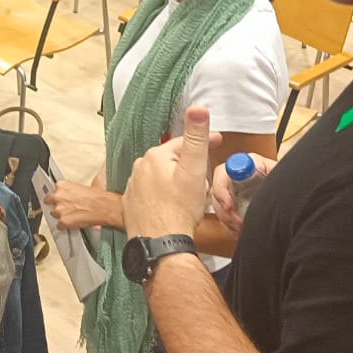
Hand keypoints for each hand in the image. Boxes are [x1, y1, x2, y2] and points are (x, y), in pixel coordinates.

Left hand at [45, 180, 121, 230]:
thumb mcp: (81, 188)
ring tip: (72, 215)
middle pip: (49, 202)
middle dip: (56, 205)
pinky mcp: (63, 221)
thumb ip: (69, 191)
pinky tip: (73, 222)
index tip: (59, 199)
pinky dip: (65, 225)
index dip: (56, 197)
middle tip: (65, 208)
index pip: (51, 191)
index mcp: (62, 185)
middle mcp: (58, 196)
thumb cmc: (98, 197)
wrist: (105, 207)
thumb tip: (68, 196)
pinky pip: (59, 225)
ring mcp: (59, 209)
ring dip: (61, 215)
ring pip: (54, 214)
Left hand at [123, 105, 219, 238]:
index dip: (204, 143)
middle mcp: (140, 168)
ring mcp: (134, 187)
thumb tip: (197, 108)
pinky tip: (174, 206)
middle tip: (205, 180)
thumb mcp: (194, 170)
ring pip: (162, 176)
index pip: (184, 143)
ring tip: (191, 197)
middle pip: (172, 160)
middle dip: (189, 166)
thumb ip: (196, 138)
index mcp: (155, 156)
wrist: (161, 244)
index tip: (219, 142)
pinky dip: (164, 195)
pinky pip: (153, 193)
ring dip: (176, 181)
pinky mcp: (132, 204)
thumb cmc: (179, 210)